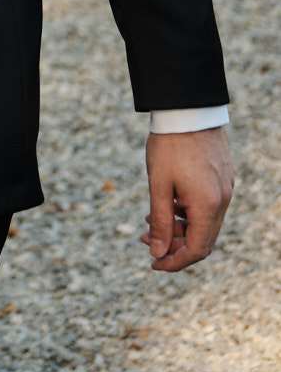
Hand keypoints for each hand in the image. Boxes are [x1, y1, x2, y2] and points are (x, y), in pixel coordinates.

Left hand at [141, 127, 234, 270]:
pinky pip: (208, 207)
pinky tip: (168, 202)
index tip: (153, 263)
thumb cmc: (169, 144)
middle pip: (202, 240)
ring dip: (179, 228)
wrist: (186, 109)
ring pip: (204, 223)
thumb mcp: (158, 184)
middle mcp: (222, 201)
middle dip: (173, 245)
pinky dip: (188, 212)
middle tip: (146, 239)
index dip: (174, 262)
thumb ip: (160, 221)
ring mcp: (225, 189)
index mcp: (207, 206)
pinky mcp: (223, 178)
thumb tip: (158, 253)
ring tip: (150, 219)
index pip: (195, 251)